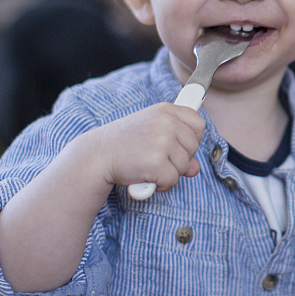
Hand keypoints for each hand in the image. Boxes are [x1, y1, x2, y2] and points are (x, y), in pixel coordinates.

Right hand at [90, 103, 205, 191]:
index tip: (180, 146)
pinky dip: (161, 185)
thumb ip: (177, 148)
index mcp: (165, 110)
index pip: (198, 123)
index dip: (193, 138)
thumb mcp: (152, 137)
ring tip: (148, 167)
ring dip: (169, 173)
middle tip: (157, 159)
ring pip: (184, 166)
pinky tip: (145, 177)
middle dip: (180, 159)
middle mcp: (166, 122)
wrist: (96, 156)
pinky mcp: (156, 162)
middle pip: (193, 147)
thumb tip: (195, 169)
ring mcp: (162, 141)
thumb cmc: (124, 144)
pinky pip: (173, 180)